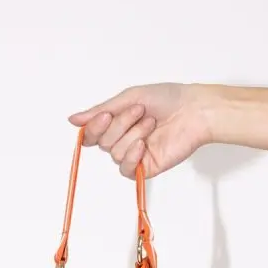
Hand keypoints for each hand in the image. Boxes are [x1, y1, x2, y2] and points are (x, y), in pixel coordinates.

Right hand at [68, 83, 213, 177]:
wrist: (193, 110)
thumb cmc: (167, 99)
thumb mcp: (129, 97)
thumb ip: (100, 110)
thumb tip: (73, 119)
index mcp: (117, 123)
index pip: (91, 135)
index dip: (94, 127)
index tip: (106, 114)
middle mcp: (124, 140)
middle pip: (103, 143)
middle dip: (120, 125)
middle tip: (140, 112)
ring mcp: (135, 155)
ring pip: (115, 153)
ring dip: (133, 135)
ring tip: (151, 124)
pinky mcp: (146, 168)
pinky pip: (126, 169)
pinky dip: (132, 156)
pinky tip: (143, 145)